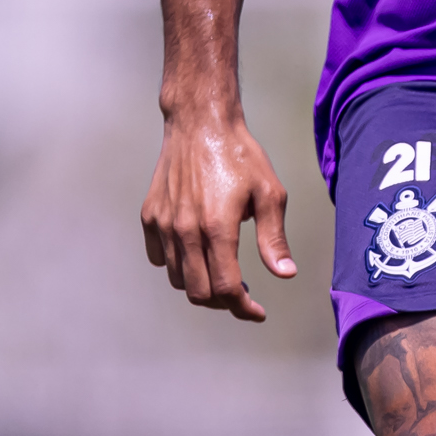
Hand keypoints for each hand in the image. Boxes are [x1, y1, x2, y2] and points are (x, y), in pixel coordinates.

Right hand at [141, 107, 297, 319]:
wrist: (200, 123)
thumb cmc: (239, 155)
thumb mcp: (269, 193)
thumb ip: (274, 238)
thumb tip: (285, 274)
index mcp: (217, 227)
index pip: (226, 288)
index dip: (243, 308)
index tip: (258, 312)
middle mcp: (185, 230)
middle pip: (199, 292)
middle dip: (223, 302)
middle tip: (243, 293)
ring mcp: (163, 224)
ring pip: (177, 279)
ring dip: (201, 285)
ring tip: (223, 272)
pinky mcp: (150, 217)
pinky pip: (160, 258)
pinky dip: (177, 266)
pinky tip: (197, 253)